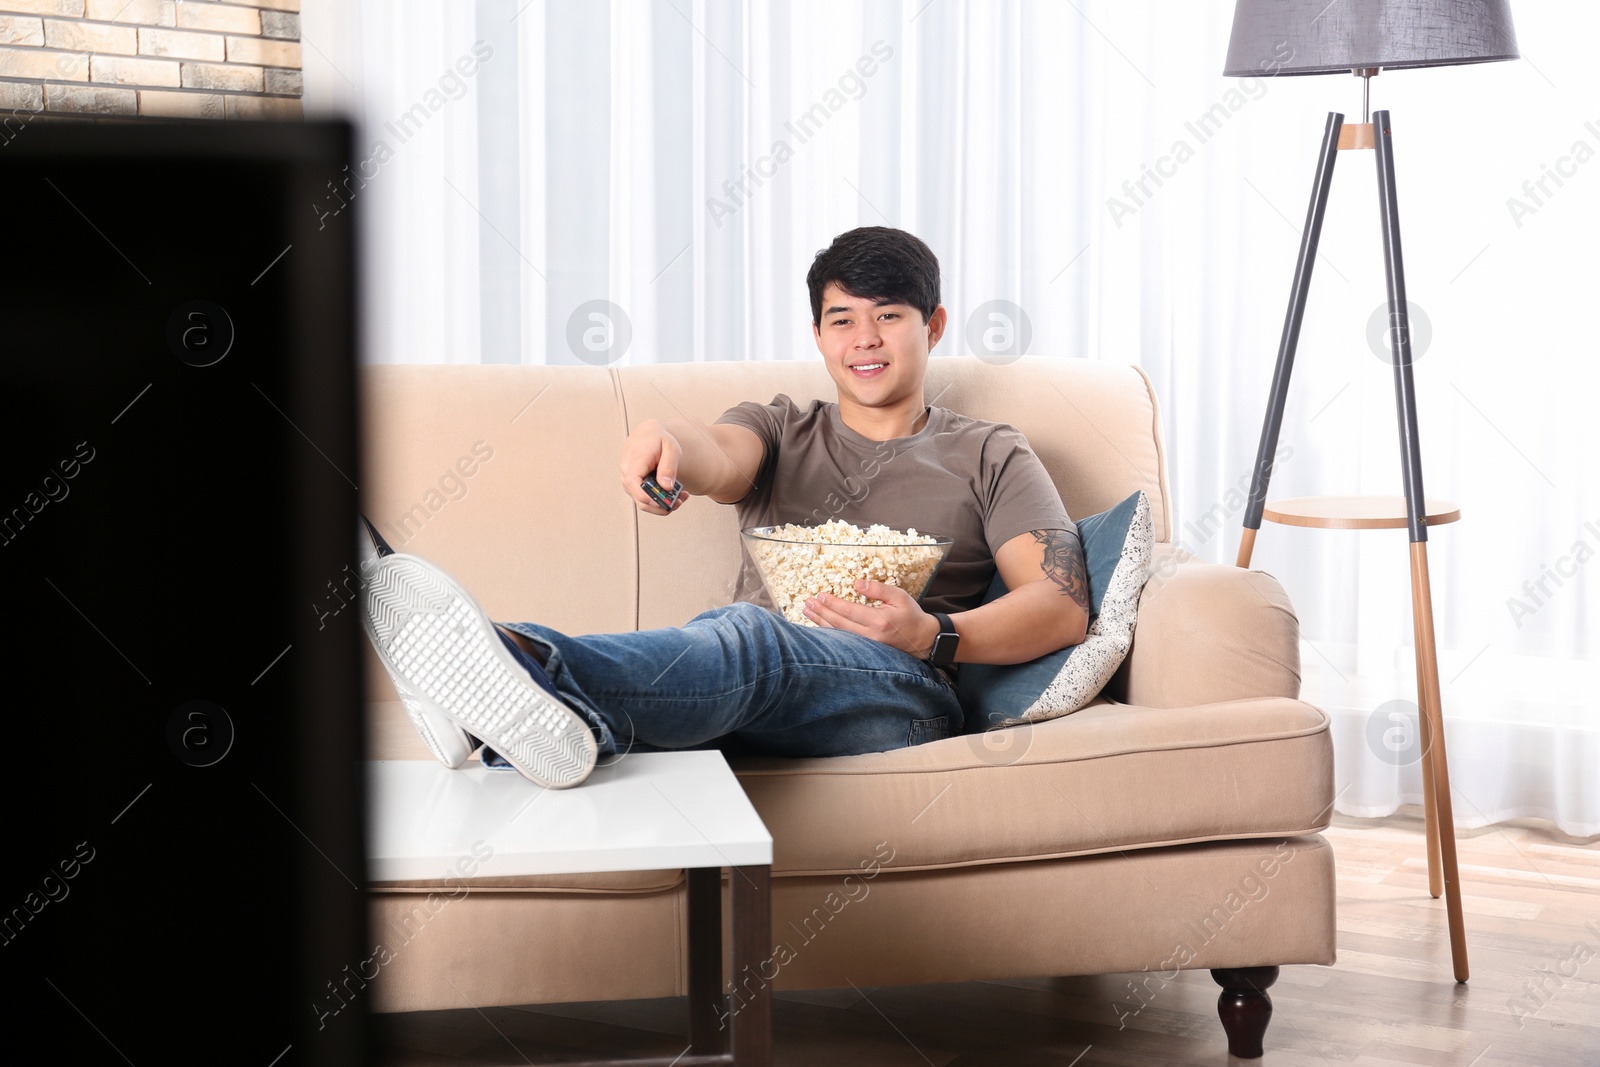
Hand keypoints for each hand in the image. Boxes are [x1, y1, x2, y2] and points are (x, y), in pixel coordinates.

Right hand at [619, 419, 688, 515]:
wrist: (647, 434)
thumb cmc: (657, 439)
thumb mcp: (670, 449)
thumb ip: (668, 467)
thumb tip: (666, 486)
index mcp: (633, 465)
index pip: (638, 491)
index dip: (654, 500)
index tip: (670, 502)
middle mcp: (627, 476)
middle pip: (643, 501)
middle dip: (663, 505)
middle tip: (681, 499)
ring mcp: (629, 483)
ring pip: (645, 503)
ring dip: (663, 504)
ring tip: (681, 496)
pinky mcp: (634, 487)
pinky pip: (646, 499)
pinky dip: (660, 500)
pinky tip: (673, 494)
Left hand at [801, 579, 937, 657]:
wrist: (923, 639)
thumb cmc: (911, 615)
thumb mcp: (899, 596)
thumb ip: (878, 589)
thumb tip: (857, 584)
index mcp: (879, 621)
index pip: (848, 611)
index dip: (832, 603)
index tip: (820, 595)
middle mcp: (871, 636)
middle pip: (839, 623)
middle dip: (821, 612)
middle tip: (807, 603)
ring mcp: (867, 646)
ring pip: (838, 634)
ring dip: (821, 622)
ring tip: (807, 612)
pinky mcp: (866, 650)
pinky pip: (844, 640)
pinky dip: (830, 632)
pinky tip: (820, 625)